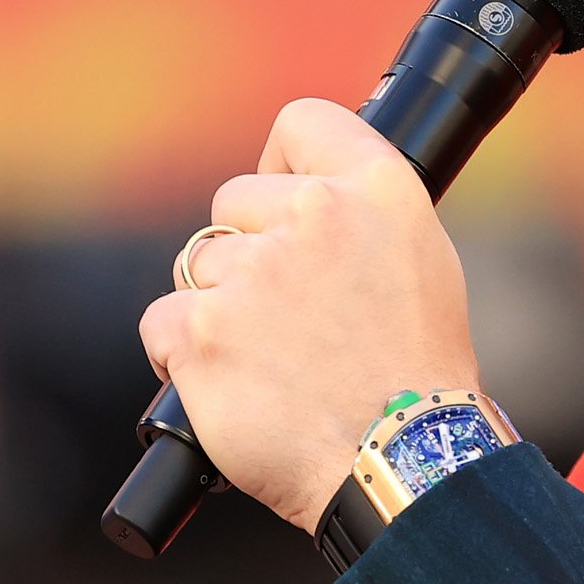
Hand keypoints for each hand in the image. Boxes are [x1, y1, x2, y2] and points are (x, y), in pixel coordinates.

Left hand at [138, 97, 481, 532]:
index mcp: (377, 188)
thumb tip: (298, 198)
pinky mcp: (204, 331)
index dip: (280, 164)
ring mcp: (254, 273)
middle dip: (248, 251)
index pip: (300, 122)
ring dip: (220, 308)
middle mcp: (314, 216)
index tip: (280, 202)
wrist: (401, 462)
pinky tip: (233, 383)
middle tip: (291, 316)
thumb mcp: (420, 261)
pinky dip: (184, 354)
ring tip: (273, 361)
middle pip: (232, 202)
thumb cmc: (417, 374)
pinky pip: (163, 320)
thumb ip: (359, 214)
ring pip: (198, 265)